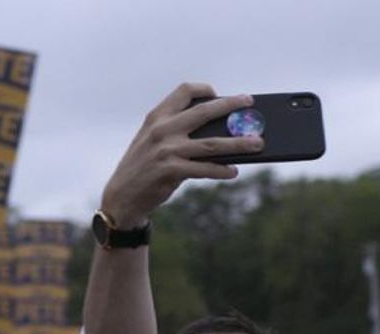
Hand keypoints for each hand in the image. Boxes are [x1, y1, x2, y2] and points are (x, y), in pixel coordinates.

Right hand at [100, 83, 263, 227]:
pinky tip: (234, 171)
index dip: (205, 90)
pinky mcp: (171, 171)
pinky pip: (205, 169)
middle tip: (250, 104)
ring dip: (239, 143)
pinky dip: (222, 170)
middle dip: (231, 106)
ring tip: (257, 143)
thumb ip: (175, 130)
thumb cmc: (143, 167)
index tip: (219, 95)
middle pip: (205, 112)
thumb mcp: (152, 141)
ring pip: (212, 144)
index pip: (184, 91)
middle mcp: (162, 129)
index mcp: (157, 116)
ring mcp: (167, 150)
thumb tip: (217, 130)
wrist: (122, 196)